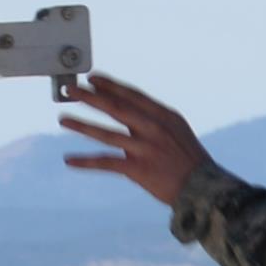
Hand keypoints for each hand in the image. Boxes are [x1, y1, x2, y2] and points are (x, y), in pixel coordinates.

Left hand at [56, 72, 212, 208]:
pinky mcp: (137, 169)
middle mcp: (153, 128)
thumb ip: (152, 119)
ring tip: (63, 119)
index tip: (92, 78)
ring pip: (106, 133)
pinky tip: (69, 160)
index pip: (131, 95)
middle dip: (90, 97)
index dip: (110, 85)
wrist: (203, 188)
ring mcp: (145, 148)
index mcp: (163, 116)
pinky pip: (106, 163)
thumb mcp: (176, 131)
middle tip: (70, 90)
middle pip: (115, 107)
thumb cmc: (188, 159)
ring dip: (82, 125)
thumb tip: (125, 110)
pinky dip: (85, 162)